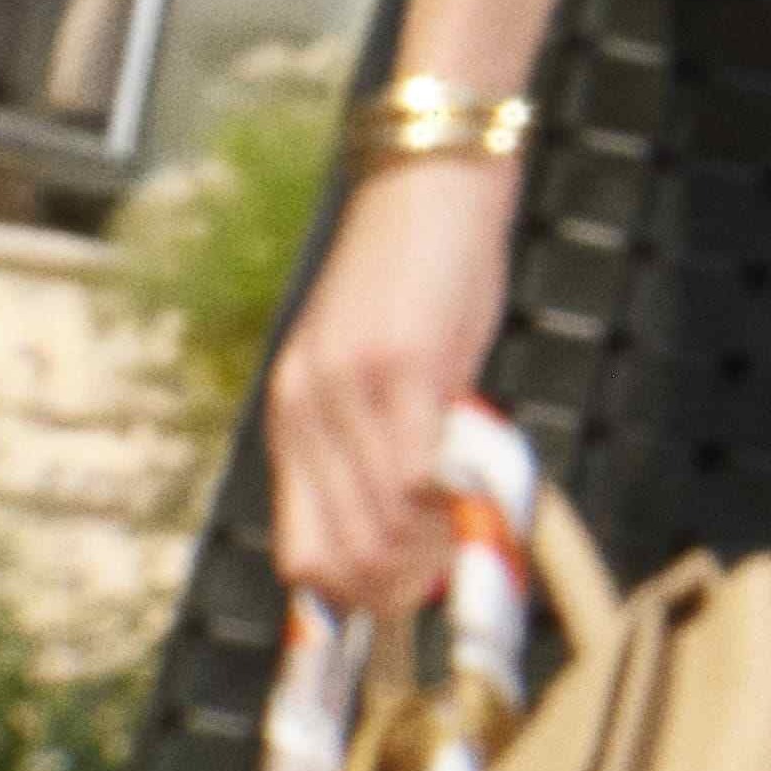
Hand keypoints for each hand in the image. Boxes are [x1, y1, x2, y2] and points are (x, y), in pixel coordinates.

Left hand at [262, 144, 521, 609]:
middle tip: (453, 569)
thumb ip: (381, 442)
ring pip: (378, 529)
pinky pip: (417, 475)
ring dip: (432, 550)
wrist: (431, 176)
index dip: (358, 594)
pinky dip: (452, 502)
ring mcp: (347, 390)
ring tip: (468, 529)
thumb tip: (414, 530)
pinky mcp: (399, 368)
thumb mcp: (379, 368)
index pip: (303, 553)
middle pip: (340, 557)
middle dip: (403, 586)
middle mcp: (306, 409)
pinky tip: (478, 485)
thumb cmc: (418, 272)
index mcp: (293, 414)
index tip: (414, 590)